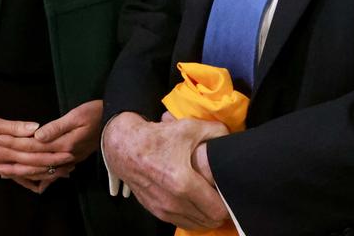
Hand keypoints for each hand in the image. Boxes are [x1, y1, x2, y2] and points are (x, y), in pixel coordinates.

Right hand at [0, 89, 74, 192]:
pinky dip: (27, 180)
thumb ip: (14, 127)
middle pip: (33, 165)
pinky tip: (39, 184)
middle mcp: (3, 159)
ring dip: (45, 173)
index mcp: (4, 148)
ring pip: (26, 172)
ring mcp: (0, 163)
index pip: (33, 153)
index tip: (68, 152)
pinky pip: (15, 175)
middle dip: (53, 165)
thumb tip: (35, 128)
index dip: (51, 154)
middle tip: (72, 165)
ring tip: (62, 172)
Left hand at [0, 99, 102, 192]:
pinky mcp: (73, 158)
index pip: (32, 145)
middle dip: (14, 165)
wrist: (117, 122)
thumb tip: (36, 135)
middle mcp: (65, 155)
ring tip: (8, 174)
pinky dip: (43, 176)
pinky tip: (34, 180)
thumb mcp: (77, 116)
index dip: (14, 143)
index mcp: (63, 143)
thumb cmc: (97, 114)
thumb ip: (56, 128)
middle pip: (34, 162)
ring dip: (25, 172)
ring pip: (43, 170)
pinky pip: (55, 171)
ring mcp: (70, 159)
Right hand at [103, 111, 228, 229]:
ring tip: (208, 201)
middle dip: (217, 211)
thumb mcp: (188, 128)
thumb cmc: (157, 137)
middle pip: (209, 221)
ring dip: (204, 216)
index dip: (226, 203)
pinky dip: (190, 217)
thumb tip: (229, 138)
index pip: (217, 210)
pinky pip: (181, 222)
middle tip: (220, 197)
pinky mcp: (155, 211)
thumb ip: (215, 131)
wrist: (124, 147)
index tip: (227, 193)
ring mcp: (163, 208)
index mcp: (182, 182)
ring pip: (196, 225)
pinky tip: (193, 204)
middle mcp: (173, 201)